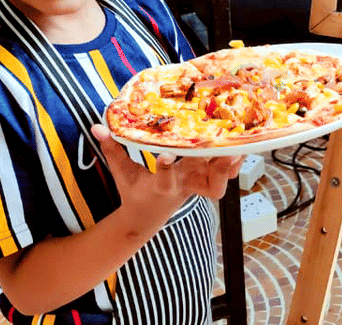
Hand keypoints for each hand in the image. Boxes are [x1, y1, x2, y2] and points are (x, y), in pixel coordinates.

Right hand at [91, 125, 243, 217]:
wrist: (149, 214)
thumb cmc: (134, 191)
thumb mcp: (121, 172)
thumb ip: (112, 149)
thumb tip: (97, 126)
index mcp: (162, 187)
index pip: (166, 180)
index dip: (167, 169)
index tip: (165, 156)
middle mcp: (186, 186)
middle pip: (210, 186)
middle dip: (218, 171)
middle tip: (225, 150)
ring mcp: (199, 184)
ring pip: (223, 179)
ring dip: (232, 163)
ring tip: (240, 141)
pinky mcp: (207, 180)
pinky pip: (228, 171)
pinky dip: (236, 159)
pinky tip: (244, 140)